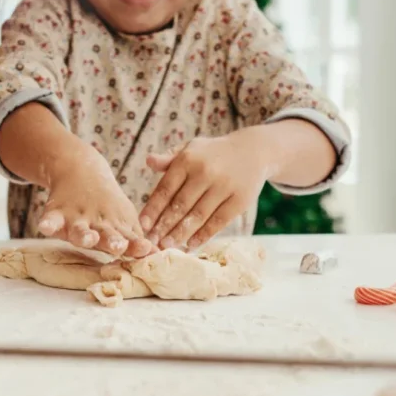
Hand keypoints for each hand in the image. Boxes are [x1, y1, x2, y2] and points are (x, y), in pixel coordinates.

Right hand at [40, 151, 155, 256]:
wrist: (82, 171)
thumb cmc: (108, 206)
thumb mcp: (125, 220)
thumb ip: (137, 241)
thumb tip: (158, 255)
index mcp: (117, 229)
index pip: (129, 240)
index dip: (136, 246)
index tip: (145, 250)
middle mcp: (98, 225)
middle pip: (106, 236)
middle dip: (113, 242)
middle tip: (118, 246)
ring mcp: (77, 219)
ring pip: (80, 231)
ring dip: (84, 235)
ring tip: (86, 239)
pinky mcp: (57, 214)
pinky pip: (50, 220)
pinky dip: (47, 224)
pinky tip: (45, 227)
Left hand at [139, 132, 269, 249]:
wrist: (254, 151)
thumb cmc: (213, 154)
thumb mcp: (191, 149)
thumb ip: (169, 159)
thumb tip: (149, 161)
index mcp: (188, 159)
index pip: (165, 189)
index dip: (152, 209)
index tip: (141, 226)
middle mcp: (205, 172)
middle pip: (180, 205)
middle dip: (163, 226)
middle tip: (151, 242)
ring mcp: (224, 186)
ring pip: (197, 216)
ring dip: (180, 233)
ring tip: (167, 246)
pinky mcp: (239, 200)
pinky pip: (218, 221)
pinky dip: (203, 235)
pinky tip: (191, 244)